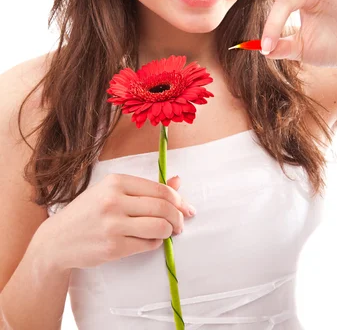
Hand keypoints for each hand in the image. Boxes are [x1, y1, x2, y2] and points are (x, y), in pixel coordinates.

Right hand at [40, 174, 193, 270]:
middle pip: (163, 208)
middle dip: (178, 217)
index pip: (160, 189)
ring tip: (168, 232)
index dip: (178, 199)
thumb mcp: (112, 191)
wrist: (58, 239)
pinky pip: (147, 245)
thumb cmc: (88, 212)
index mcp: (116, 182)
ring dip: (169, 231)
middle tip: (181, 223)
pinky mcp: (113, 247)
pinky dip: (155, 243)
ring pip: (159, 227)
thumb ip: (145, 187)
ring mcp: (113, 225)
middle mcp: (114, 200)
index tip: (185, 207)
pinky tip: (150, 241)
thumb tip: (178, 182)